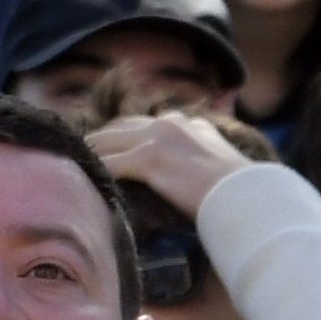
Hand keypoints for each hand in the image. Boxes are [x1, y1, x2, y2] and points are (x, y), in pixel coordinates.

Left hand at [89, 111, 259, 220]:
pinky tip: (85, 181)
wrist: (246, 195)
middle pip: (121, 126)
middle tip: (82, 151)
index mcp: (189, 124)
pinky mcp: (149, 158)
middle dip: (102, 138)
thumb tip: (192, 179)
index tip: (113, 145)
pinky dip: (97, 171)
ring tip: (74, 164)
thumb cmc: (239, 192)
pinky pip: (112, 164)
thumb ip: (200, 162)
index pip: (147, 124)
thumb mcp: (220, 166)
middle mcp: (171, 124)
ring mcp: (158, 138)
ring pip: (110, 141)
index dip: (126, 135)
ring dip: (92, 153)